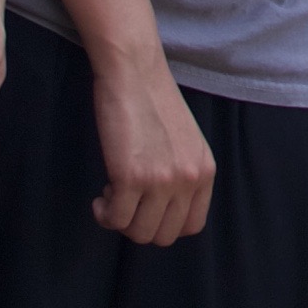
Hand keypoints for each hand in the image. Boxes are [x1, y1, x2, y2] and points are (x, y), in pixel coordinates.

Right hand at [90, 50, 218, 244]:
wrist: (135, 72)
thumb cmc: (154, 103)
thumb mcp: (186, 142)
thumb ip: (184, 174)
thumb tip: (164, 210)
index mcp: (205, 171)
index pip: (192, 225)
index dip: (164, 224)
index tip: (146, 207)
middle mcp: (189, 179)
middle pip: (164, 235)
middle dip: (139, 225)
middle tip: (125, 202)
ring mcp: (162, 180)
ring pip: (139, 233)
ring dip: (120, 220)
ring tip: (113, 194)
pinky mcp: (131, 176)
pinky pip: (116, 219)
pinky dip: (104, 214)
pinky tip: (101, 196)